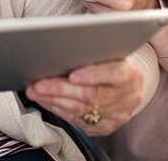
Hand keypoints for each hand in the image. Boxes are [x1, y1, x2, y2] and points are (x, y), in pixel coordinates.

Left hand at [24, 56, 143, 135]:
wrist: (128, 84)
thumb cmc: (112, 62)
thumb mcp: (110, 50)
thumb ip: (95, 47)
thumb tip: (70, 40)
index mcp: (130, 73)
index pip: (114, 74)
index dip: (93, 75)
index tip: (72, 75)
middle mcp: (127, 97)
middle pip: (92, 95)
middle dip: (61, 89)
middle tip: (39, 84)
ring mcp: (118, 115)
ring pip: (82, 110)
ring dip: (54, 101)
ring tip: (36, 92)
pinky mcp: (107, 126)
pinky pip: (80, 122)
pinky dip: (60, 111)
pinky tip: (47, 102)